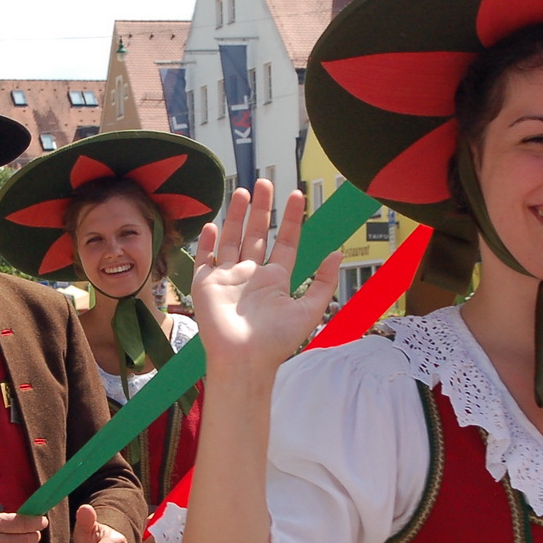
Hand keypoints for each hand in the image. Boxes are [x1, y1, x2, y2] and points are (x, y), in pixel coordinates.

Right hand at [193, 179, 341, 373]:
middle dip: (262, 209)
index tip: (295, 196)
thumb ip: (324, 282)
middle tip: (266, 182)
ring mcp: (227, 279)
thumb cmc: (276, 341)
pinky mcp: (206, 285)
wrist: (244, 359)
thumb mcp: (310, 310)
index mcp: (275, 280)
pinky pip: (205, 259)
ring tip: (244, 192)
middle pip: (257, 234)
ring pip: (232, 239)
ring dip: (237, 216)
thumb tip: (338, 253)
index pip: (285, 242)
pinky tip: (212, 224)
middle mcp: (251, 276)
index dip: (291, 219)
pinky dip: (207, 242)